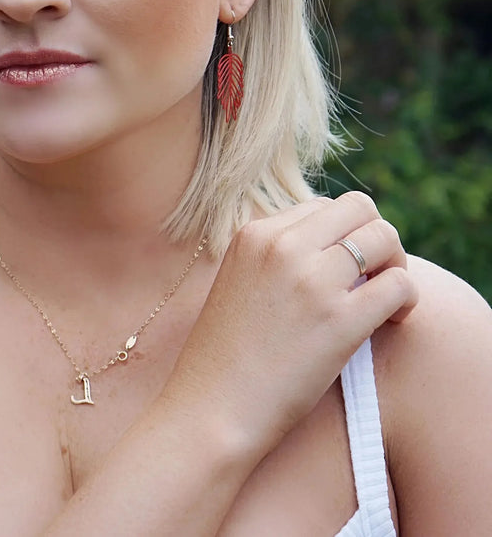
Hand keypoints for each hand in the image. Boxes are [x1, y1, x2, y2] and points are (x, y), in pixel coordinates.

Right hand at [162, 191, 417, 457]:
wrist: (211, 409)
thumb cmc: (225, 357)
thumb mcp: (238, 282)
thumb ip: (275, 257)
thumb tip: (330, 249)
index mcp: (254, 233)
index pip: (322, 207)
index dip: (342, 236)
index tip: (343, 269)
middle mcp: (283, 245)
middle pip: (358, 208)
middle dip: (375, 237)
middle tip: (374, 276)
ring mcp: (311, 280)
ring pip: (384, 236)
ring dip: (395, 263)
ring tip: (386, 298)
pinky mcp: (339, 320)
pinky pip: (399, 284)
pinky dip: (407, 298)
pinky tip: (392, 320)